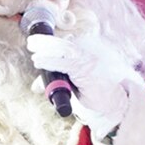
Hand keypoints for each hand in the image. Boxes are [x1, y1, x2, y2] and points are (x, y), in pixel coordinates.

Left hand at [26, 34, 144, 131]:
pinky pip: (66, 63)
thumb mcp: (71, 86)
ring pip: (64, 50)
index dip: (48, 42)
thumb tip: (36, 86)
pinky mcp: (86, 70)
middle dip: (45, 42)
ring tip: (33, 48)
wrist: (113, 103)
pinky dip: (51, 61)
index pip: (64, 46)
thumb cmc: (95, 94)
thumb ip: (55, 82)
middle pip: (63, 45)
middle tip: (31, 42)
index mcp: (82, 57)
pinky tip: (39, 61)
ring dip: (47, 48)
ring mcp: (87, 62)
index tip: (34, 41)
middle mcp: (85, 56)